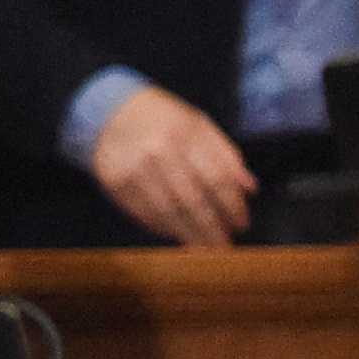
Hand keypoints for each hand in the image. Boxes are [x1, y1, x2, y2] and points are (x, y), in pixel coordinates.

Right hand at [87, 87, 255, 248]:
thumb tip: (249, 187)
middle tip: (224, 245)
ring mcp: (134, 169)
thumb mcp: (199, 124)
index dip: (232, 206)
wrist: (108, 111)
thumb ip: (226, 153)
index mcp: (185, 134)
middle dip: (212, 228)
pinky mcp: (115, 183)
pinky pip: (143, 212)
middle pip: (192, 200)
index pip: (216, 178)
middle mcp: (158, 152)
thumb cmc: (161, 118)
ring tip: (203, 247)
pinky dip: (162, 227)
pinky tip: (175, 233)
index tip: (241, 223)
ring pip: (168, 211)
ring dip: (188, 234)